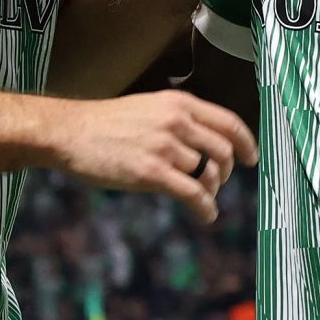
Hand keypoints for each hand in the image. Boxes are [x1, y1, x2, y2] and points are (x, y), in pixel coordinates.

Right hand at [50, 88, 258, 221]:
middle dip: (225, 172)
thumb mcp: (147, 107)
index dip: (245, 143)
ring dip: (211, 192)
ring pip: (208, 174)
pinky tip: (205, 215)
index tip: (250, 159)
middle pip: (222, 151)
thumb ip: (177, 119)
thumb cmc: (104, 123)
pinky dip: (205, 208)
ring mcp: (165, 147)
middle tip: (217, 183)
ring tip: (203, 199)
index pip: (227, 122)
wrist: (69, 132)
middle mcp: (176, 122)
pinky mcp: (152, 172)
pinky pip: (193, 194)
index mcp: (177, 103)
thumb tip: (204, 144)